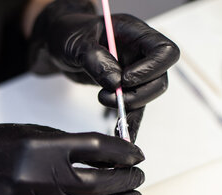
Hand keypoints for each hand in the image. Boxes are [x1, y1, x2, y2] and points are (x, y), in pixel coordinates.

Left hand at [28, 0, 179, 141]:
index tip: (125, 80)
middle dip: (138, 93)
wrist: (58, 44)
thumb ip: (95, 59)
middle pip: (160, 78)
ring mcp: (135, 70)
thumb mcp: (76, 42)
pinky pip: (134, 107)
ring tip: (103, 100)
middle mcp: (139, 52)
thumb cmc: (68, 33)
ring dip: (130, 106)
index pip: (163, 51)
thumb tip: (116, 82)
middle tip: (110, 95)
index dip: (151, 69)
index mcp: (134, 33)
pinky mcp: (125, 88)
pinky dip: (129, 121)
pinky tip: (121, 134)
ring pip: (148, 95)